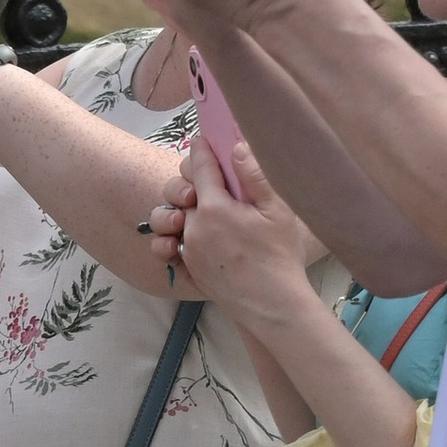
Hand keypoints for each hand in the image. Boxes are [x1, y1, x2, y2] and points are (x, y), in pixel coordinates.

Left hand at [159, 138, 312, 322]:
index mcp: (215, 207)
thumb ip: (254, 175)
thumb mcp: (277, 210)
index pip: (199, 166)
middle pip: (179, 191)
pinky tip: (178, 237)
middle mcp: (195, 227)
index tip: (204, 141)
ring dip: (175, 210)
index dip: (202, 149)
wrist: (272, 306)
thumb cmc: (280, 257)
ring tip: (189, 209)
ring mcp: (189, 251)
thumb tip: (236, 146)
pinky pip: (167, 251)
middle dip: (188, 179)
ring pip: (169, 219)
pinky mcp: (189, 271)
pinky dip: (168, 241)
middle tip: (204, 180)